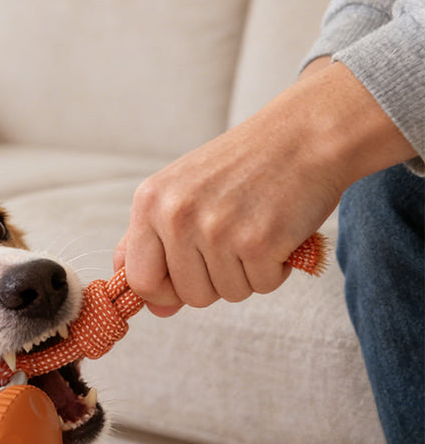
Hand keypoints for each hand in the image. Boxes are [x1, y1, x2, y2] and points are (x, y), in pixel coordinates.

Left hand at [114, 62, 414, 315]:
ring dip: (248, 273)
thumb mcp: (182, 192)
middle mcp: (176, 216)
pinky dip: (276, 268)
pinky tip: (279, 232)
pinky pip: (262, 287)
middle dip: (216, 280)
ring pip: (228, 294)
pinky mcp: (258, 242)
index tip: (187, 279)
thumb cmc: (242, 167)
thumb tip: (155, 310)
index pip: (140, 280)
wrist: (304, 133)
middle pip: (189, 295)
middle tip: (235, 239)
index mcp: (149, 202)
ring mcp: (216, 229)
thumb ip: (157, 248)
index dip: (165, 292)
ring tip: (257, 229)